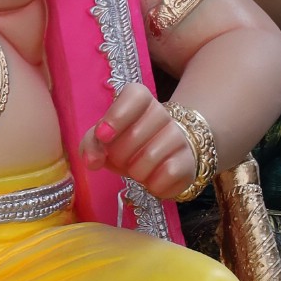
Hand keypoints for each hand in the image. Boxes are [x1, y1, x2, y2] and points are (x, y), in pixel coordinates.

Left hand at [80, 82, 196, 201]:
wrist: (161, 159)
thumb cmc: (127, 145)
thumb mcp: (104, 141)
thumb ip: (92, 145)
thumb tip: (92, 161)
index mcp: (139, 100)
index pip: (135, 95)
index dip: (117, 115)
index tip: (103, 136)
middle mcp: (162, 113)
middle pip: (135, 134)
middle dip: (119, 155)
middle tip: (121, 159)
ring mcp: (178, 136)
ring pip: (151, 157)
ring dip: (135, 172)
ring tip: (137, 169)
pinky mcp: (188, 160)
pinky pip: (168, 174)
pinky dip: (153, 184)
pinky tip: (153, 180)